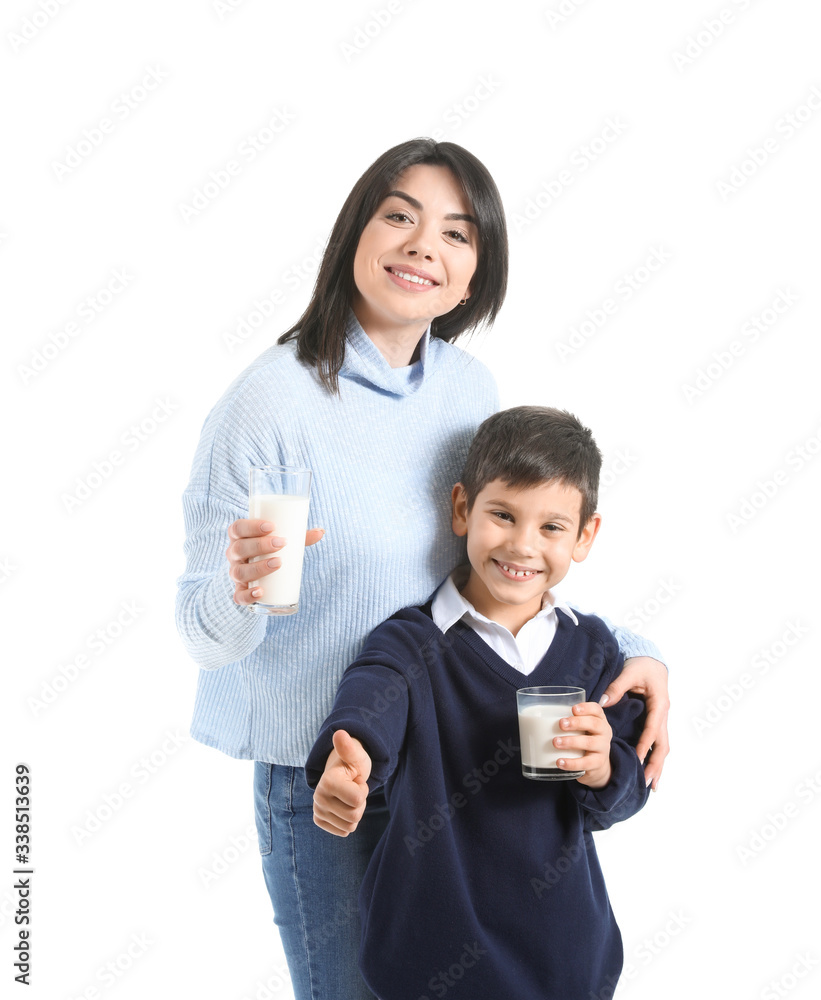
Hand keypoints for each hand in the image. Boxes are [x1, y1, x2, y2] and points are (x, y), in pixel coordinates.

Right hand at [225, 518, 324, 605]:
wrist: (258, 570)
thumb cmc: (270, 549)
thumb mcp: (281, 540)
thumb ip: (300, 536)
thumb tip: (321, 532)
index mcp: (238, 536)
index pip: (238, 528)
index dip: (251, 526)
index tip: (272, 526)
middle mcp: (233, 554)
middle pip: (239, 548)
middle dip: (260, 545)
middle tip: (281, 543)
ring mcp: (235, 572)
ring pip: (239, 572)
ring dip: (258, 568)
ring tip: (278, 563)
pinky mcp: (240, 590)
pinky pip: (237, 596)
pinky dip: (247, 596)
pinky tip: (260, 592)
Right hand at [312, 731, 371, 836]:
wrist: (341, 772)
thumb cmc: (351, 764)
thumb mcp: (355, 756)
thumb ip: (349, 748)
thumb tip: (340, 734)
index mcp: (326, 782)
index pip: (357, 799)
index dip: (363, 789)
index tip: (355, 780)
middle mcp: (318, 798)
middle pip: (354, 816)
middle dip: (360, 802)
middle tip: (353, 788)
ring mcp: (317, 811)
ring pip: (350, 826)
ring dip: (355, 811)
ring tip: (349, 796)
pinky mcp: (320, 821)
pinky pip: (344, 831)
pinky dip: (348, 821)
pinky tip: (344, 806)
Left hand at [554, 702, 612, 788]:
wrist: (597, 766)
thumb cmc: (583, 740)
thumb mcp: (581, 729)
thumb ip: (567, 721)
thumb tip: (534, 718)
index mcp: (599, 720)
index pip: (596, 710)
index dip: (586, 708)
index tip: (573, 709)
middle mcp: (603, 733)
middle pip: (594, 724)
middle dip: (577, 723)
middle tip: (561, 724)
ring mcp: (602, 749)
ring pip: (589, 743)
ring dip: (571, 741)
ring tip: (555, 742)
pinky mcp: (597, 764)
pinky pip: (585, 763)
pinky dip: (572, 763)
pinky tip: (560, 762)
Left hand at [601, 656, 669, 790]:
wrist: (652, 660)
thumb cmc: (642, 665)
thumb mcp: (630, 672)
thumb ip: (616, 687)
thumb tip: (602, 702)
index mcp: (659, 704)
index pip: (652, 730)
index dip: (645, 746)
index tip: (637, 761)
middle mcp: (662, 715)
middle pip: (662, 744)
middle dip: (655, 764)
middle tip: (648, 782)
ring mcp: (660, 719)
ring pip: (662, 746)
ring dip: (657, 765)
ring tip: (652, 785)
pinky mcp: (655, 720)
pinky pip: (656, 742)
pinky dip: (654, 757)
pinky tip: (648, 769)